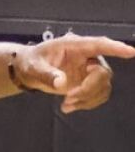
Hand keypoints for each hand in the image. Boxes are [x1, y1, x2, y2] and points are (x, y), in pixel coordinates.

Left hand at [14, 34, 134, 112]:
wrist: (28, 70)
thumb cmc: (31, 62)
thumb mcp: (33, 67)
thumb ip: (46, 74)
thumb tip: (61, 82)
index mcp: (74, 46)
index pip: (99, 45)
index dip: (115, 48)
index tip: (131, 52)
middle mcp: (87, 57)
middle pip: (102, 73)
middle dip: (89, 89)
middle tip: (69, 98)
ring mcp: (89, 70)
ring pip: (103, 86)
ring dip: (87, 99)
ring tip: (66, 105)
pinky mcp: (89, 83)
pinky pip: (98, 95)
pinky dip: (86, 104)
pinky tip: (68, 107)